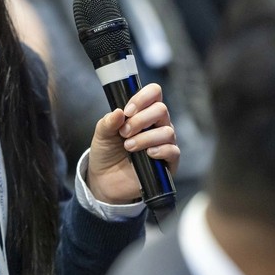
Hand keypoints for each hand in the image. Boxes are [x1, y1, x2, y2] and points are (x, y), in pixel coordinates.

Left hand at [86, 83, 179, 204]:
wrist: (105, 180)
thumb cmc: (106, 153)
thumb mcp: (101, 135)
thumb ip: (108, 122)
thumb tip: (118, 112)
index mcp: (142, 113)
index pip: (154, 93)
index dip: (142, 98)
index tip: (127, 111)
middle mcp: (157, 125)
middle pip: (161, 110)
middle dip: (140, 120)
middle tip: (124, 133)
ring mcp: (164, 142)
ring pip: (167, 131)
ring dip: (145, 138)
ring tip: (128, 147)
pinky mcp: (168, 161)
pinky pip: (173, 151)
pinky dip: (159, 150)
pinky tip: (147, 154)